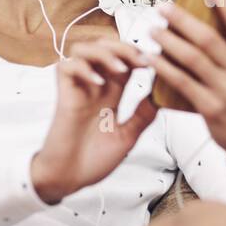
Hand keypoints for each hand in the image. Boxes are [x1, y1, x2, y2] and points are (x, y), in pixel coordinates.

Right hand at [30, 38, 157, 202]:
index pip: (124, 60)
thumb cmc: (94, 160)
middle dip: (124, 47)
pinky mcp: (63, 95)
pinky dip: (83, 68)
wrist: (69, 178)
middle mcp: (95, 86)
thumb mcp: (127, 137)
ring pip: (83, 49)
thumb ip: (142, 115)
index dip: (139, 55)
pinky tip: (99, 82)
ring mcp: (78, 89)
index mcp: (111, 94)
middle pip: (104, 46)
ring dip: (104, 53)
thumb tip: (162, 95)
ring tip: (121, 69)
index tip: (157, 62)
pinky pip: (66, 66)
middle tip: (142, 60)